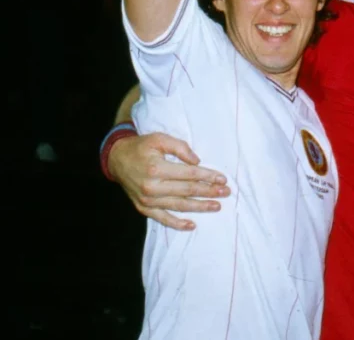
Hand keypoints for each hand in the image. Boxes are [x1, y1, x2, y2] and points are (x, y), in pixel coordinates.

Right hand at [109, 132, 229, 229]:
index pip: (189, 174)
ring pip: (179, 206)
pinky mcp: (143, 208)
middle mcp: (152, 187)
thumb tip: (197, 161)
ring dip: (200, 207)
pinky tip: (192, 225)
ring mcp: (147, 200)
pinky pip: (163, 218)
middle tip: (226, 193)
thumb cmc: (141, 147)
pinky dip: (177, 224)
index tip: (223, 179)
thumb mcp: (160, 139)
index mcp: (156, 169)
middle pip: (187, 191)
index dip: (207, 176)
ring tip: (216, 206)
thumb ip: (180, 148)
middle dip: (209, 192)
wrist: (116, 159)